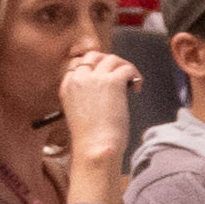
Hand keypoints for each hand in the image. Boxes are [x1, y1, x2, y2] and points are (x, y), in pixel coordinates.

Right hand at [55, 46, 139, 185]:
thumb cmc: (90, 139)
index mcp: (67, 86)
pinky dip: (135, 75)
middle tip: (120, 75)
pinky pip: (127, 68)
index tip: (104, 77)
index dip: (94, 68)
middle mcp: (79, 78)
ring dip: (124, 67)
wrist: (95, 147)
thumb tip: (105, 92)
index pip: (78, 65)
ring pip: (112, 59)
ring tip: (131, 83)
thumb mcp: (79, 113)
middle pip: (94, 56)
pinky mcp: (113, 82)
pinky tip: (137, 89)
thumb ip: (86, 98)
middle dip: (108, 62)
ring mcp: (95, 78)